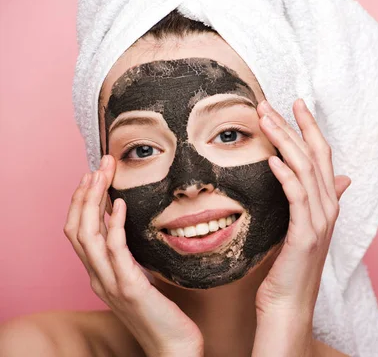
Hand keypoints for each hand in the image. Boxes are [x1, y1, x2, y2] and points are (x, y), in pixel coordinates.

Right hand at [63, 156, 202, 356]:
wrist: (173, 347)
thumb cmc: (162, 314)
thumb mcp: (141, 281)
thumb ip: (132, 259)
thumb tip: (135, 232)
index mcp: (101, 275)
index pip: (79, 232)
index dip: (81, 203)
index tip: (93, 176)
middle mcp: (99, 278)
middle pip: (77, 229)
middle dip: (85, 194)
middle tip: (98, 165)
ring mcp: (111, 284)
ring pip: (88, 236)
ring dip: (93, 201)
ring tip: (102, 175)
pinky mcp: (130, 288)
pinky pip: (115, 252)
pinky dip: (113, 225)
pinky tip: (119, 206)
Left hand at [252, 98, 350, 356]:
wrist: (288, 304)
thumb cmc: (290, 266)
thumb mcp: (305, 228)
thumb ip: (315, 200)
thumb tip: (340, 179)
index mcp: (328, 202)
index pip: (322, 155)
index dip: (310, 128)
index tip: (295, 104)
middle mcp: (329, 207)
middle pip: (314, 156)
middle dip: (292, 126)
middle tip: (269, 103)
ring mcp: (320, 221)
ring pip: (306, 170)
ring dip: (284, 141)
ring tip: (264, 119)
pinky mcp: (306, 235)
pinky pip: (297, 197)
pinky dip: (286, 175)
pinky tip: (271, 159)